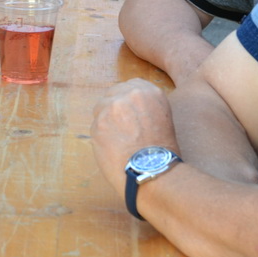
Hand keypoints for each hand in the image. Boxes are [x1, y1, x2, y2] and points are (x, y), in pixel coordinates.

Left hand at [90, 79, 177, 193]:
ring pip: (101, 108)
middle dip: (114, 109)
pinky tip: (112, 148)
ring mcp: (112, 107)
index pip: (130, 86)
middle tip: (120, 127)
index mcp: (150, 92)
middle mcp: (130, 94)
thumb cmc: (161, 151)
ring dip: (106, 121)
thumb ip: (144, 106)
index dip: (127, 100)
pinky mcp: (98, 123)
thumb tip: (126, 106)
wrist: (152, 170)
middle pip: (113, 94)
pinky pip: (95, 125)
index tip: (127, 111)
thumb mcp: (162, 118)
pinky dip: (101, 135)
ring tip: (118, 140)